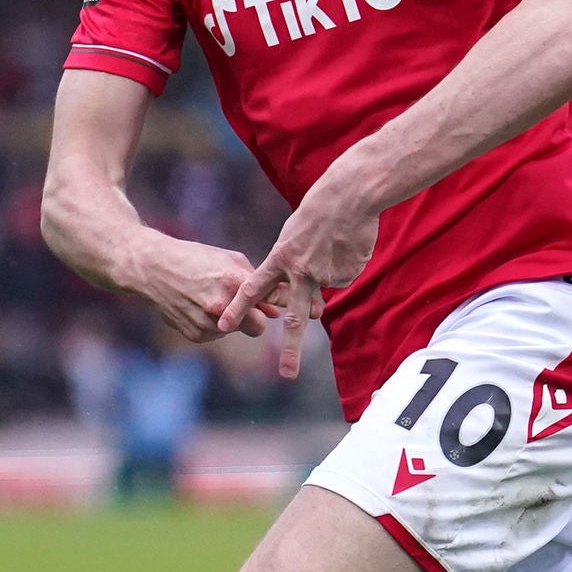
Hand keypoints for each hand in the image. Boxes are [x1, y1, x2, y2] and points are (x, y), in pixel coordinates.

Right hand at [127, 233, 269, 346]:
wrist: (151, 268)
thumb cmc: (194, 258)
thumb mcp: (229, 260)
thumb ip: (255, 283)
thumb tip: (276, 309)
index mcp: (233, 282)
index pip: (269, 304)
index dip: (277, 306)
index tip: (287, 306)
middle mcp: (220, 307)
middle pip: (257, 329)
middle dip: (255, 320)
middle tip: (245, 307)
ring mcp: (206, 324)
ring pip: (234, 331)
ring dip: (230, 320)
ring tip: (210, 298)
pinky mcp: (195, 335)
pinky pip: (215, 334)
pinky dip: (212, 324)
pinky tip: (198, 306)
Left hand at [221, 165, 382, 377]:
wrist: (349, 196)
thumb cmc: (320, 209)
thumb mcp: (296, 235)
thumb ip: (293, 265)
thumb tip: (304, 296)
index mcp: (281, 258)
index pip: (253, 288)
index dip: (237, 308)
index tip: (223, 324)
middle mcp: (300, 271)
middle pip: (295, 317)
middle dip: (292, 349)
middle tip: (287, 375)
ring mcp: (324, 275)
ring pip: (328, 287)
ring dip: (333, 267)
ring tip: (338, 242)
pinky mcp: (345, 274)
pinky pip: (345, 275)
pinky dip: (348, 263)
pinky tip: (348, 245)